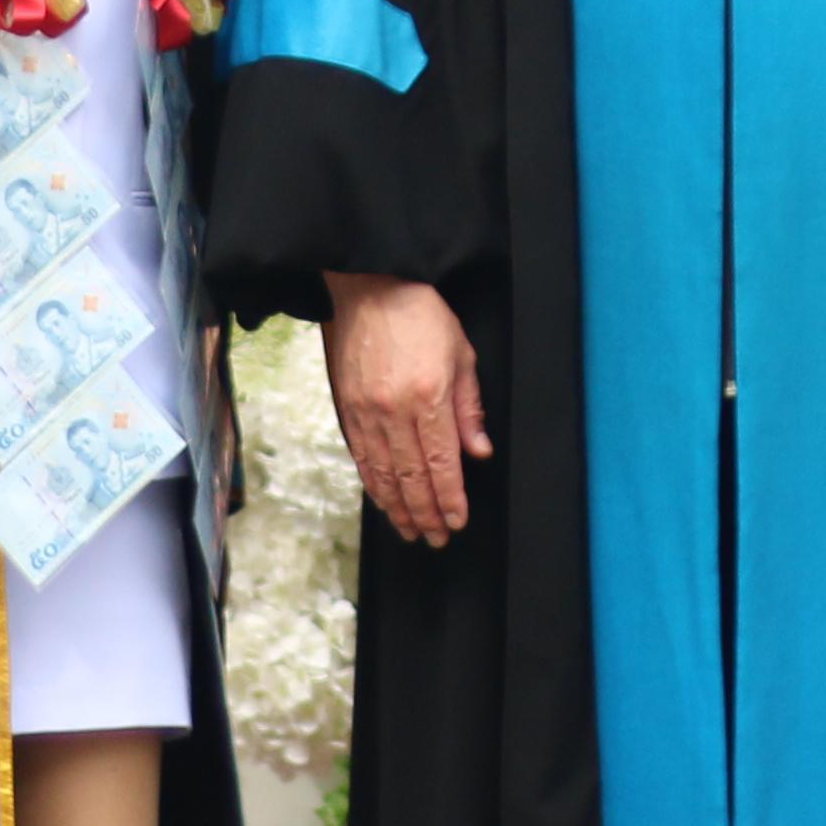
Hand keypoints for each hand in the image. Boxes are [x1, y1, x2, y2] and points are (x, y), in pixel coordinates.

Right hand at [326, 270, 488, 545]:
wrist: (370, 287)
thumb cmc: (421, 315)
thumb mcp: (462, 354)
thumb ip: (469, 408)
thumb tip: (479, 452)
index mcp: (429, 398)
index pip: (442, 464)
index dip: (450, 499)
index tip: (457, 521)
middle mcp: (394, 411)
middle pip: (411, 477)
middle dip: (425, 514)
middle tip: (436, 537)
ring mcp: (366, 412)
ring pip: (384, 474)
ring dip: (398, 507)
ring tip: (411, 530)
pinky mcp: (347, 408)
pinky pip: (361, 456)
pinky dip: (374, 483)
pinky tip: (384, 500)